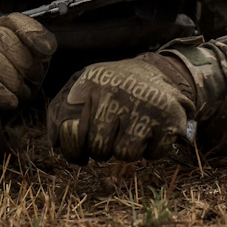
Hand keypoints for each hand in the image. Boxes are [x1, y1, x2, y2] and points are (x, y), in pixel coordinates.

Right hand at [0, 14, 56, 112]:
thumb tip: (47, 47)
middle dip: (24, 62)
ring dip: (12, 80)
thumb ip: (37, 55)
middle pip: (0, 38)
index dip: (31, 32)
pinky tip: (10, 102)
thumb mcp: (25, 71)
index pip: (11, 20)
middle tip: (35, 82)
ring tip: (22, 95)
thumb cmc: (1, 91)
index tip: (48, 52)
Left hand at [46, 53, 196, 163]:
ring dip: (127, 149)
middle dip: (102, 148)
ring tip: (131, 129)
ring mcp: (146, 105)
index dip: (74, 147)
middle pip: (99, 148)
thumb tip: (55, 142)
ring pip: (126, 155)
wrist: (159, 71)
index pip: (70, 132)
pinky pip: (153, 154)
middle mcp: (118, 92)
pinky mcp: (171, 119)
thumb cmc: (112, 86)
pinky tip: (151, 130)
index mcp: (92, 84)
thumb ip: (60, 109)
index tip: (81, 144)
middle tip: (110, 133)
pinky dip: (152, 149)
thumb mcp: (83, 84)